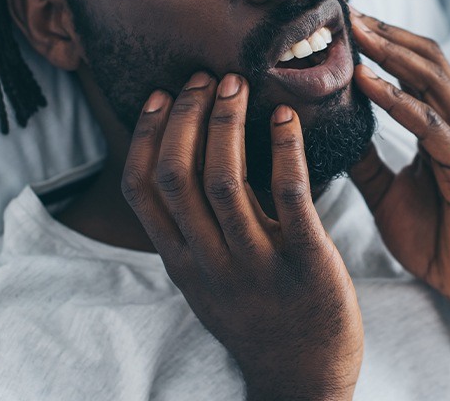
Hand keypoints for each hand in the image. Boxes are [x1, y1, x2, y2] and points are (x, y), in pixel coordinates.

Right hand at [121, 72, 362, 399]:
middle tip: (204, 78)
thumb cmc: (256, 318)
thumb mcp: (207, 281)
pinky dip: (285, 150)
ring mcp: (257, 266)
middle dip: (185, 118)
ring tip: (235, 85)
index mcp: (182, 262)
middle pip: (178, 177)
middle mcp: (210, 263)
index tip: (161, 95)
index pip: (143, 190)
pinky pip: (291, 198)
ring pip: (224, 183)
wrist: (303, 380)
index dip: (146, 136)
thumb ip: (191, 232)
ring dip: (225, 125)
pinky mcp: (307, 264)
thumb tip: (183, 165)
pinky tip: (286, 116)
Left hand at [349, 12, 449, 316]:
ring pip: (433, 83)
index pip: (418, 69)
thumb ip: (366, 160)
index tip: (346, 24)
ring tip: (355, 35)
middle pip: (428, 62)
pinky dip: (399, 101)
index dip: (385, 44)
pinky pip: (432, 127)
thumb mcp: (388, 192)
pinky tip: (368, 85)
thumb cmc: (439, 238)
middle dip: (387, 35)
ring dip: (392, 55)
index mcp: (446, 127)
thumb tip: (332, 134)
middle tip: (347, 15)